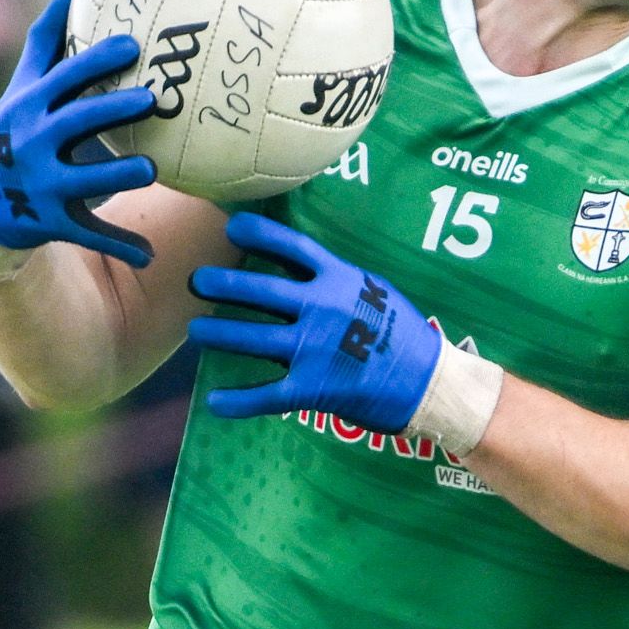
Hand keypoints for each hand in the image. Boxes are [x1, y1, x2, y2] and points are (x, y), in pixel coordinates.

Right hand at [0, 0, 157, 265]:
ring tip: (151, 168)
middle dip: (112, 111)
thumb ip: (45, 44)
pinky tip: (150, 255)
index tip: (133, 46)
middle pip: (76, 122)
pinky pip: (89, 233)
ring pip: (83, 180)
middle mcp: (34, 143)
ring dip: (116, 174)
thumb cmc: (16, 130)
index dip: (96, 61)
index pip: (64, 78)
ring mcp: (41, 184)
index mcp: (31, 107)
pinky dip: (118, 245)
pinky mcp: (51, 221)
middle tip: (151, 100)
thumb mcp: (23, 88)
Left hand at [188, 211, 441, 431]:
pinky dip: (236, 401)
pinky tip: (213, 402)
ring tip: (196, 331)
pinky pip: (265, 395)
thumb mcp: (376, 291)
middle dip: (222, 283)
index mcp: (341, 280)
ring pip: (251, 338)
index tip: (231, 226)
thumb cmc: (405, 335)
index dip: (258, 233)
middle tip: (197, 281)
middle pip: (260, 289)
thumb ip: (336, 278)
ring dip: (217, 334)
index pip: (292, 247)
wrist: (432, 384)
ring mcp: (315, 349)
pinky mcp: (313, 388)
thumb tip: (294, 261)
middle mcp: (323, 309)